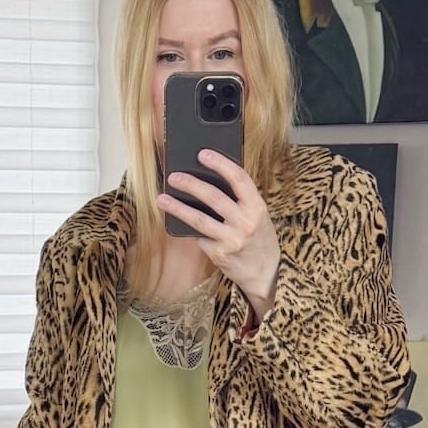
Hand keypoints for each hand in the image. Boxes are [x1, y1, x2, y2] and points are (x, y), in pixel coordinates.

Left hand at [156, 151, 280, 318]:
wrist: (266, 273)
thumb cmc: (259, 238)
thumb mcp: (258, 215)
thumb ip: (240, 200)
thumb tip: (209, 179)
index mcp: (257, 207)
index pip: (239, 179)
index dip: (220, 164)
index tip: (203, 154)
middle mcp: (245, 223)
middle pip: (214, 197)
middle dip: (191, 184)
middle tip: (173, 176)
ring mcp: (232, 240)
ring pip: (199, 219)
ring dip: (178, 207)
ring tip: (162, 198)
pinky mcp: (219, 254)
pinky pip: (199, 236)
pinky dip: (187, 228)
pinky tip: (176, 221)